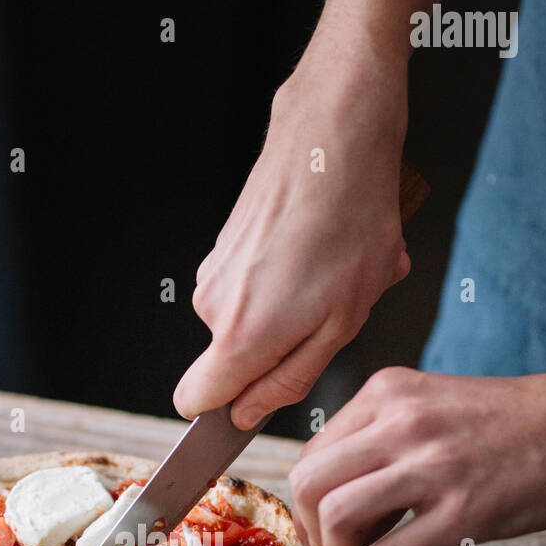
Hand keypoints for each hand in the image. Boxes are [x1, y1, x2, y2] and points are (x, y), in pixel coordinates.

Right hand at [173, 41, 409, 429]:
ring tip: (333, 272)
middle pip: (231, 363)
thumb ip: (288, 378)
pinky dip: (285, 280)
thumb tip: (246, 413)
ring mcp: (214, 271)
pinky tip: (321, 247)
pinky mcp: (224, 245)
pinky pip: (251, 287)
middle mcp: (213, 306)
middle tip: (329, 312)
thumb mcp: (343, 321)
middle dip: (278, 350)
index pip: (194, 404)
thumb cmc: (352, 220)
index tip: (258, 400)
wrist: (334, 132)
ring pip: (247, 322)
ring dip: (291, 311)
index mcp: (239, 334)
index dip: (225, 412)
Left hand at [289, 360, 545, 545]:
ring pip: (336, 516)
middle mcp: (401, 422)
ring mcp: (430, 466)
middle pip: (309, 483)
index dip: (304, 505)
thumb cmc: (509, 426)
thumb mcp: (430, 407)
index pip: (313, 453)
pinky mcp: (460, 511)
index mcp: (387, 394)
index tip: (318, 534)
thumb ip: (380, 443)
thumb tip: (335, 504)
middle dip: (307, 535)